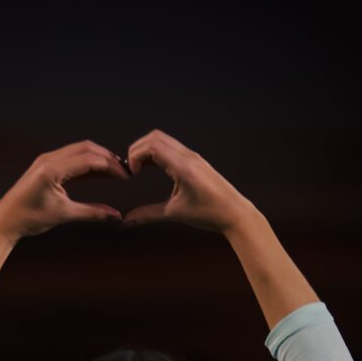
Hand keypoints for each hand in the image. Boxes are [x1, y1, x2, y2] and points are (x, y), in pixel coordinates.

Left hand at [0, 140, 128, 243]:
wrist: (6, 220)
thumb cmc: (30, 218)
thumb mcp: (64, 215)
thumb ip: (92, 212)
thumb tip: (115, 216)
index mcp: (53, 169)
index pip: (90, 160)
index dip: (111, 166)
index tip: (126, 175)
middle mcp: (49, 159)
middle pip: (86, 149)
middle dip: (107, 158)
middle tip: (124, 170)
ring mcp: (46, 160)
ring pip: (79, 150)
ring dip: (98, 158)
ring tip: (115, 171)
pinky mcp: (46, 165)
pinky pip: (71, 157)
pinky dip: (87, 163)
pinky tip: (98, 173)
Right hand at [122, 129, 253, 233]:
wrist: (235, 213)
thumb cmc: (209, 213)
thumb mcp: (175, 214)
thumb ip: (148, 215)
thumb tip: (126, 222)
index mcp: (183, 166)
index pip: (152, 145)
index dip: (135, 155)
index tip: (132, 174)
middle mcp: (188, 156)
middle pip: (155, 137)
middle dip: (137, 150)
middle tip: (131, 170)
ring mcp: (193, 156)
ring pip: (163, 140)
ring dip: (147, 150)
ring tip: (139, 170)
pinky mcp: (195, 160)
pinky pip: (172, 148)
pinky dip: (157, 153)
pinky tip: (153, 169)